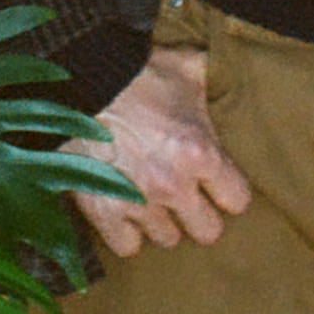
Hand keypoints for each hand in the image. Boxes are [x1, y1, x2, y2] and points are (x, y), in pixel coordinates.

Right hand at [74, 46, 252, 255]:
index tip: (217, 184)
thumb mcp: (184, 67)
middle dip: (199, 215)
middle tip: (186, 197)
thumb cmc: (134, 73)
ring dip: (162, 223)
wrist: (76, 83)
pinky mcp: (103, 213)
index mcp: (201, 153)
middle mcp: (174, 186)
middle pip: (208, 231)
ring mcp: (138, 203)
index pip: (237, 200)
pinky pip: (126, 246)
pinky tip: (125, 212)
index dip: (228, 191)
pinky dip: (126, 232)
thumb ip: (212, 78)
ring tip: (153, 201)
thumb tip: (227, 72)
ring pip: (167, 239)